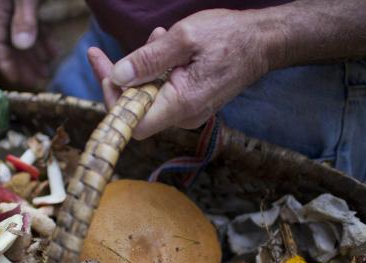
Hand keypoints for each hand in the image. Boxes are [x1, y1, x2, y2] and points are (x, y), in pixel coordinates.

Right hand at [0, 0, 56, 89]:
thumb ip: (24, 18)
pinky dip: (42, 39)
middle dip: (23, 66)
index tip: (17, 82)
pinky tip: (54, 52)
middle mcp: (1, 11)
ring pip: (21, 37)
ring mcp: (12, 7)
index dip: (5, 65)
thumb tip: (22, 44)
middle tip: (39, 83)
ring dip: (34, 56)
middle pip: (9, 45)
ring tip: (47, 72)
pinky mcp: (24, 1)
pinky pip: (31, 25)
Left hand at [90, 9, 282, 138]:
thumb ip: (149, 59)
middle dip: (120, 81)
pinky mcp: (190, 104)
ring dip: (140, 71)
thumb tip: (117, 76)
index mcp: (182, 104)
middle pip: (136, 111)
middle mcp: (184, 116)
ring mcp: (188, 112)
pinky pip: (161, 94)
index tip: (106, 73)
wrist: (263, 43)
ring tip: (155, 38)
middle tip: (102, 54)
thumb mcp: (184, 38)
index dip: (114, 102)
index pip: (134, 122)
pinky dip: (154, 72)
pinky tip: (163, 47)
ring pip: (147, 100)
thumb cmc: (228, 37)